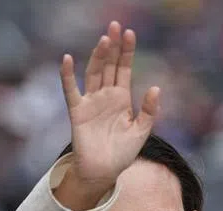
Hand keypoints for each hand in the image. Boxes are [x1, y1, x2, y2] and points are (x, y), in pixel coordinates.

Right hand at [58, 22, 160, 195]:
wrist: (103, 172)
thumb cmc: (122, 153)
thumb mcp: (141, 132)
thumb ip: (148, 111)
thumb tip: (155, 88)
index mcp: (122, 98)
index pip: (124, 68)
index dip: (127, 51)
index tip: (130, 33)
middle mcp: (105, 96)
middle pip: (108, 65)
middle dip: (113, 46)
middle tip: (115, 26)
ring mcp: (91, 102)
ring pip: (93, 73)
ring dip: (98, 56)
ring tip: (104, 40)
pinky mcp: (77, 112)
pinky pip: (71, 90)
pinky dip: (68, 75)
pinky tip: (67, 59)